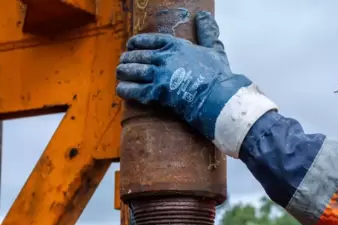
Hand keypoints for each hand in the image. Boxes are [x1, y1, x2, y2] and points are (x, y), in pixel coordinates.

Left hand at [116, 11, 277, 157]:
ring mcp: (159, 75)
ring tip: (120, 73)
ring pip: (133, 71)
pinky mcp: (157, 93)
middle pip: (138, 56)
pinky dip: (125, 89)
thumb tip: (204, 16)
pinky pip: (135, 90)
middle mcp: (164, 58)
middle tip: (123, 62)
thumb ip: (207, 32)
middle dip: (128, 58)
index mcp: (176, 46)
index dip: (137, 42)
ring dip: (124, 72)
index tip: (131, 45)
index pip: (150, 40)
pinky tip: (121, 89)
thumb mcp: (214, 49)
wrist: (217, 96)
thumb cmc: (218, 75)